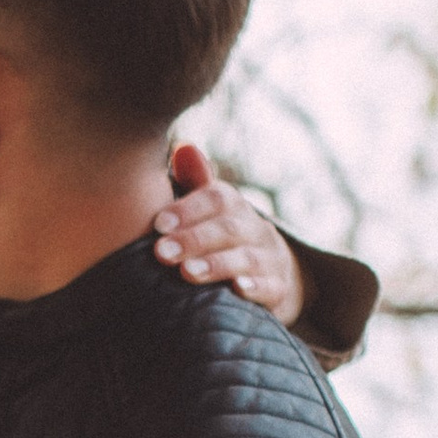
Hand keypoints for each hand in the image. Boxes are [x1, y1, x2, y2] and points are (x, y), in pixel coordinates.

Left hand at [152, 140, 302, 326]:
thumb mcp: (212, 210)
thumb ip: (196, 183)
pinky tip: (236, 290)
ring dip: (216, 265)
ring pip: (246, 259)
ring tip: (187, 273)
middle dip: (193, 240)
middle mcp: (255, 229)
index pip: (216, 199)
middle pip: (228, 229)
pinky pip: (271, 287)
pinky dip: (255, 288)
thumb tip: (182, 147)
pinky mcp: (279, 288)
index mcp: (234, 207)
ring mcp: (270, 259)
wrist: (274, 271)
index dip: (187, 210)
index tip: (158, 224)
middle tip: (161, 253)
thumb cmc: (225, 236)